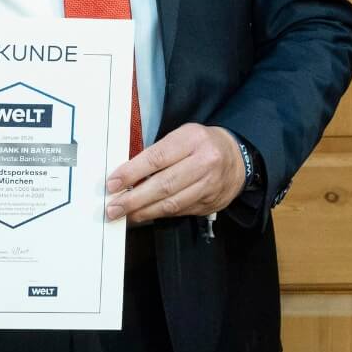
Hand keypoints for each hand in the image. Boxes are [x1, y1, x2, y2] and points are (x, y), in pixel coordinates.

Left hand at [105, 123, 244, 223]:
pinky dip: (159, 214)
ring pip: (172, 203)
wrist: (238, 158)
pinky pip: (180, 211)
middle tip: (113, 207)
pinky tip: (145, 214)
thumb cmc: (202, 145)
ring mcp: (210, 185)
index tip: (112, 184)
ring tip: (125, 214)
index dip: (131, 173)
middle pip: (164, 185)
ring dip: (144, 211)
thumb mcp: (182, 137)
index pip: (157, 158)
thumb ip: (157, 154)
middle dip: (134, 199)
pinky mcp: (210, 202)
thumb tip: (125, 177)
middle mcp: (205, 162)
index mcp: (193, 140)